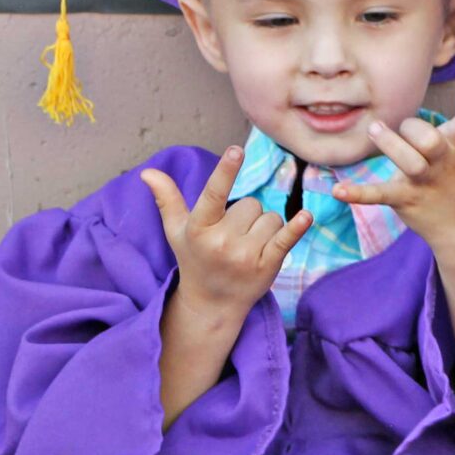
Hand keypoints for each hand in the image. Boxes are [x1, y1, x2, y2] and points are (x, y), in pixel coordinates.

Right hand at [141, 144, 310, 321]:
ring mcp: (245, 256)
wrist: (212, 304)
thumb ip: (167, 200)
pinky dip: (297, 227)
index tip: (236, 150)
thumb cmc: (194, 259)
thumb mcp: (176, 231)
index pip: (214, 194)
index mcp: (198, 229)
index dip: (225, 171)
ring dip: (265, 227)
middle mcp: (221, 242)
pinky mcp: (267, 265)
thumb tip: (148, 172)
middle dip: (246, 215)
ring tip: (248, 246)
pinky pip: (286, 238)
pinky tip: (306, 216)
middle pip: (251, 203)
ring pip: (271, 217)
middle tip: (233, 237)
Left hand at [333, 75, 454, 256]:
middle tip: (407, 125)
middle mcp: (444, 164)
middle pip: (430, 141)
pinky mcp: (404, 199)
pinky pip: (379, 195)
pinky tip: (337, 191)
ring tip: (375, 129)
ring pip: (408, 163)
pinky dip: (358, 195)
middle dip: (417, 130)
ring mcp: (424, 183)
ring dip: (391, 146)